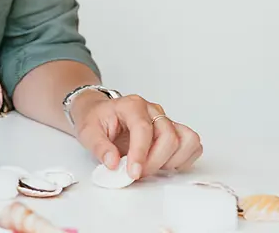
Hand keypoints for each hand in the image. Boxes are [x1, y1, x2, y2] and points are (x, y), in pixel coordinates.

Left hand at [73, 92, 202, 178]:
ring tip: (152, 167)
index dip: (141, 154)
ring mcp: (164, 119)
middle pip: (169, 136)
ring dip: (172, 160)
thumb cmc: (95, 120)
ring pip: (186, 139)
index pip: (143, 129)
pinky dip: (183, 158)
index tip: (133, 173)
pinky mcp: (173, 130)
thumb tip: (113, 163)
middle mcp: (152, 110)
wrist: (99, 113)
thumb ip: (100, 147)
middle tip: (138, 173)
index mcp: (130, 105)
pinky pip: (191, 144)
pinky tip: (165, 164)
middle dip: (155, 161)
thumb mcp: (87, 132)